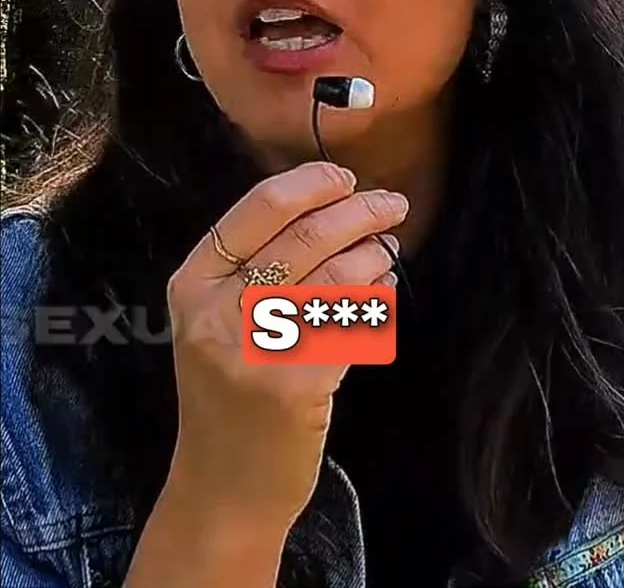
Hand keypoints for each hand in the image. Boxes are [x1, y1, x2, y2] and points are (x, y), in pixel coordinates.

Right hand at [165, 162, 408, 529]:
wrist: (224, 486)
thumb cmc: (227, 393)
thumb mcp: (214, 320)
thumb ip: (253, 264)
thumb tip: (330, 201)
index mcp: (192, 283)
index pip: (259, 207)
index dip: (311, 183)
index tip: (345, 177)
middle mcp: (216, 311)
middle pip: (306, 234)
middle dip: (360, 210)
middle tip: (391, 204)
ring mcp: (256, 349)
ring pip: (337, 273)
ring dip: (375, 252)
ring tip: (387, 249)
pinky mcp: (296, 384)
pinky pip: (352, 321)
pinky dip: (377, 297)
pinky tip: (383, 292)